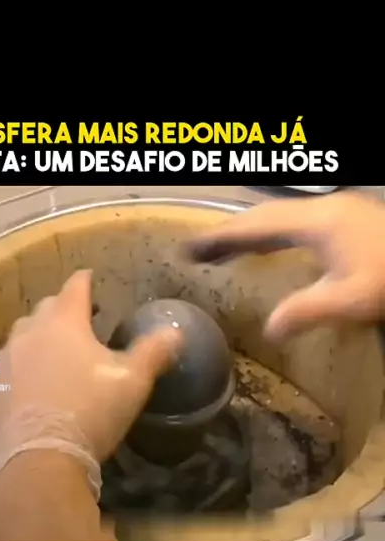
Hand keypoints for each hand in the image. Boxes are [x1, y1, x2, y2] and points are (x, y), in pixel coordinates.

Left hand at [0, 270, 182, 462]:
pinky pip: (9, 363)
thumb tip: (175, 331)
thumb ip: (153, 352)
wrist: (38, 457)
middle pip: (47, 307)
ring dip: (40, 335)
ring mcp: (6, 358)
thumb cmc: (90, 411)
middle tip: (81, 320)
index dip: (86, 281)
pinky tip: (34, 380)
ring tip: (56, 350)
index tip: (91, 278)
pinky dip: (24, 363)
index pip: (75, 288)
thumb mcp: (132, 382)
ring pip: (24, 334)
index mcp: (65, 322)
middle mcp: (31, 331)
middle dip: (63, 308)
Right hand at [185, 191, 384, 339]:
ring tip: (223, 250)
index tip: (188, 248)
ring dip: (250, 232)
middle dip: (229, 234)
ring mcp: (337, 212)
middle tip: (196, 251)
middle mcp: (323, 210)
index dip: (221, 238)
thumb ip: (307, 311)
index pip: (256, 227)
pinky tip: (272, 247)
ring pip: (281, 218)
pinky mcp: (348, 221)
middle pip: (264, 216)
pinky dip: (273, 234)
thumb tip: (270, 330)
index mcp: (317, 223)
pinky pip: (297, 223)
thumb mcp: (351, 302)